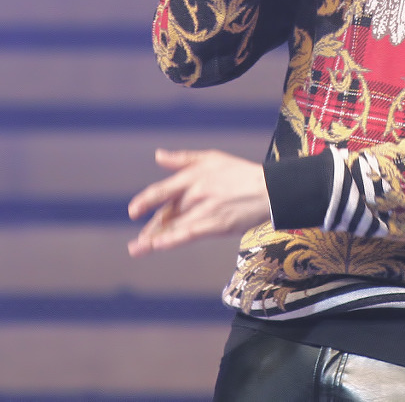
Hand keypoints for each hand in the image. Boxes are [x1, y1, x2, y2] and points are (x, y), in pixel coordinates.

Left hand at [127, 148, 269, 256]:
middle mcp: (197, 192)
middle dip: (151, 229)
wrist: (271, 189)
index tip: (133, 212)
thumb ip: (183, 159)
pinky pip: (191, 233)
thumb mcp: (213, 158)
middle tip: (137, 243)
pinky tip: (160, 246)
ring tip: (138, 249)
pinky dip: (174, 239)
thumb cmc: (241, 173)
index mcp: (194, 175)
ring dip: (154, 239)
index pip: (163, 190)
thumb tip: (158, 155)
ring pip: (175, 226)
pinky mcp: (218, 223)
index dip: (146, 201)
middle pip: (168, 213)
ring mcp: (207, 208)